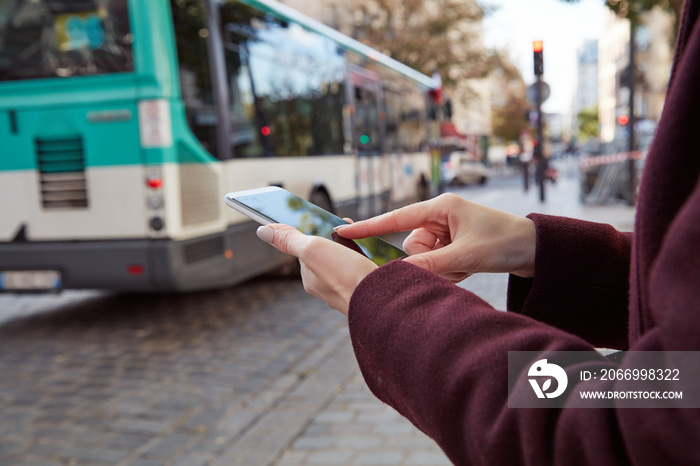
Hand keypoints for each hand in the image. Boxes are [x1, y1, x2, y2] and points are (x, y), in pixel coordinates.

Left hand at [256, 224, 377, 314]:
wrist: (383, 300)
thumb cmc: (346, 276)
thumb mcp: (312, 250)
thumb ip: (290, 240)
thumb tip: (263, 230)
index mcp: (311, 278)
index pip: (307, 248)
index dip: (316, 232)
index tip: (328, 222)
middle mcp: (327, 286)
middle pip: (328, 253)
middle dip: (337, 238)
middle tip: (347, 226)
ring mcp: (348, 289)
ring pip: (346, 260)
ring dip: (353, 246)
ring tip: (361, 239)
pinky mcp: (366, 290)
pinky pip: (362, 269)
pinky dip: (365, 258)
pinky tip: (372, 256)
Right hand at [335, 193, 535, 281]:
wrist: (538, 250)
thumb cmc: (506, 242)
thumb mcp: (467, 254)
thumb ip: (430, 265)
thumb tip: (398, 275)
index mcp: (441, 207)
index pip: (396, 218)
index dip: (369, 227)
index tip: (342, 231)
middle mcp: (440, 217)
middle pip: (412, 246)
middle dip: (430, 261)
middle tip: (456, 263)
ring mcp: (446, 232)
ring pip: (424, 259)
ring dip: (444, 269)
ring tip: (469, 265)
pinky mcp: (453, 246)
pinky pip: (437, 264)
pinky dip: (452, 271)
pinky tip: (471, 267)